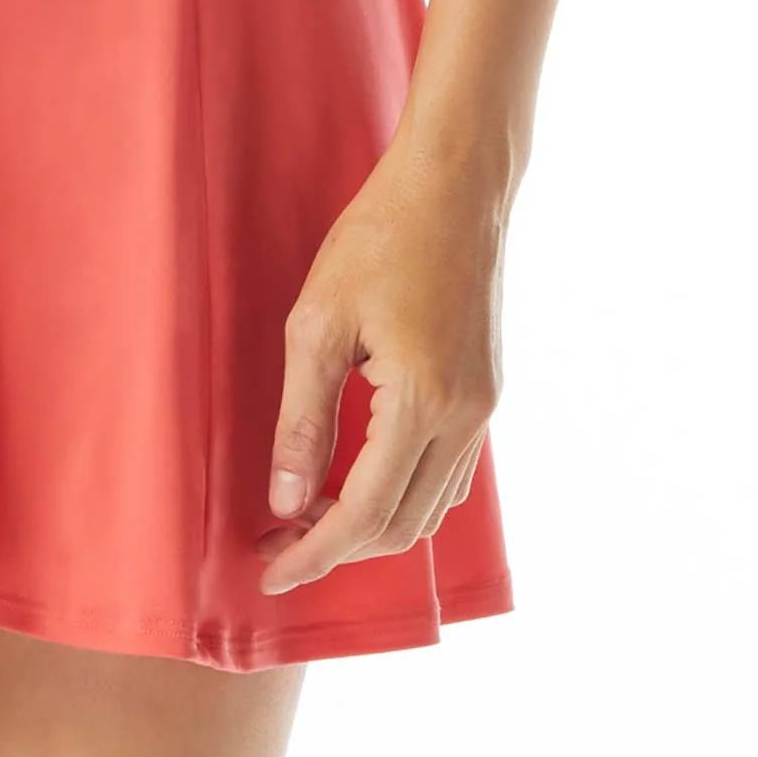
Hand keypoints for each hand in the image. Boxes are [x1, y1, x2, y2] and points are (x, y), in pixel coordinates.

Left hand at [256, 149, 503, 592]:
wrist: (456, 184)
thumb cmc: (380, 235)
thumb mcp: (319, 321)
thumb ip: (302, 418)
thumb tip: (286, 502)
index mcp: (421, 402)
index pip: (362, 514)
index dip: (313, 553)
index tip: (269, 572)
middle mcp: (465, 418)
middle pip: (402, 527)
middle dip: (339, 548)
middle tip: (279, 542)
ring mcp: (484, 407)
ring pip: (431, 508)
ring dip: (373, 527)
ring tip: (310, 516)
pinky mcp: (488, 392)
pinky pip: (450, 474)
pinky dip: (404, 495)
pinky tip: (360, 479)